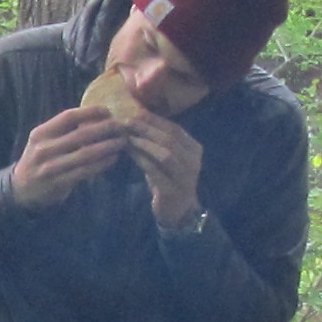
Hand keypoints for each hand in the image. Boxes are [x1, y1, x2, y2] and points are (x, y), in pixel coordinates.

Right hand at [8, 105, 130, 208]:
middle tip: (123, 126)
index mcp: (41, 133)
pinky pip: (85, 171)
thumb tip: (95, 117)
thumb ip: (64, 131)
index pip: (68, 117)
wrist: (21, 190)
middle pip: (80, 135)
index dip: (89, 112)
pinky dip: (101, 164)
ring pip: (85, 154)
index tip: (108, 111)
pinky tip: (113, 158)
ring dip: (108, 147)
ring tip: (122, 142)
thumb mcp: (44, 141)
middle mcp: (44, 149)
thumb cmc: (40, 160)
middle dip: (105, 129)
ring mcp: (50, 167)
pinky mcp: (58, 183)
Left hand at [122, 107, 204, 228]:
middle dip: (147, 128)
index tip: (135, 111)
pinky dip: (142, 160)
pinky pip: (156, 172)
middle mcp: (193, 161)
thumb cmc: (168, 178)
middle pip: (170, 139)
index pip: (175, 129)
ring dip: (144, 143)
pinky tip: (130, 153)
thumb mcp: (166, 157)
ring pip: (165, 154)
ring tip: (127, 135)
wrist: (177, 210)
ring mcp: (185, 177)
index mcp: (194, 149)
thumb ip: (157, 140)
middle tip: (127, 121)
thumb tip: (136, 117)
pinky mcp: (173, 190)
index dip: (155, 119)